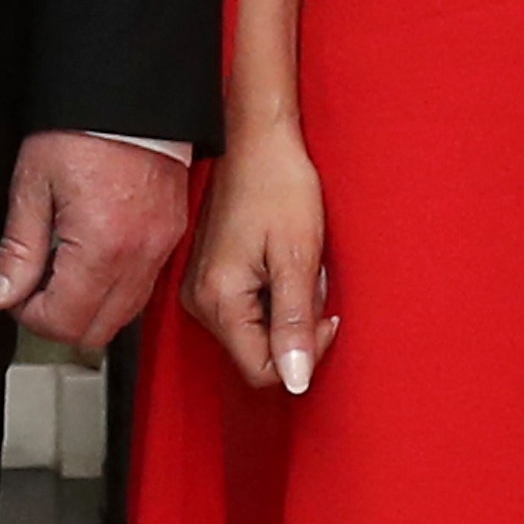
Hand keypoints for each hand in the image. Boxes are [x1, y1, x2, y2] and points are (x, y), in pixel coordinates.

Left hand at [0, 131, 196, 355]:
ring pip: (125, 315)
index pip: (65, 321)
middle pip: (98, 330)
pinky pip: (143, 287)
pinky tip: (91, 261)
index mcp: (102, 246)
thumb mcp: (33, 184)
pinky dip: (115, 288)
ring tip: (61, 271)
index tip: (14, 295)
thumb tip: (1, 294)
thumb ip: (18, 248)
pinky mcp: (172, 236)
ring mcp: (162, 248)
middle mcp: (140, 256)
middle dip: (59, 319)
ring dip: (89, 308)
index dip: (29, 316)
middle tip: (33, 289)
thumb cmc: (84, 127)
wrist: (131, 95)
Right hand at [185, 126, 337, 394]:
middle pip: (258, 353)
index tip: (323, 315)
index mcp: (219, 300)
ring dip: (285, 308)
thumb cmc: (278, 185)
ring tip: (293, 263)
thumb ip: (295, 324)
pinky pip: (247, 310)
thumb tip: (296, 380)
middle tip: (307, 276)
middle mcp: (200, 301)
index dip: (304, 353)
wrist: (257, 143)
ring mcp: (201, 289)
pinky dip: (272, 294)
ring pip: (255, 333)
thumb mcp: (298, 258)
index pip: (264, 371)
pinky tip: (279, 260)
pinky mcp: (209, 278)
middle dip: (295, 325)